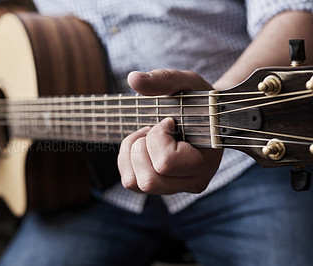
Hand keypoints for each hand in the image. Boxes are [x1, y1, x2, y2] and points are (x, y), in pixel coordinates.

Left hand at [118, 69, 222, 193]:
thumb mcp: (187, 84)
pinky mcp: (159, 186)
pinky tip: (142, 144)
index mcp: (205, 162)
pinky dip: (127, 160)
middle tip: (154, 129)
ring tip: (147, 136)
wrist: (207, 116)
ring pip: (135, 183)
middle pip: (148, 180)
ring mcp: (175, 187)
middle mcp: (192, 181)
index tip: (168, 121)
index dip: (158, 137)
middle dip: (141, 147)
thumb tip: (133, 78)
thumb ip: (165, 79)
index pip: (166, 163)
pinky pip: (130, 181)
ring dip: (131, 153)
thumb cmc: (199, 100)